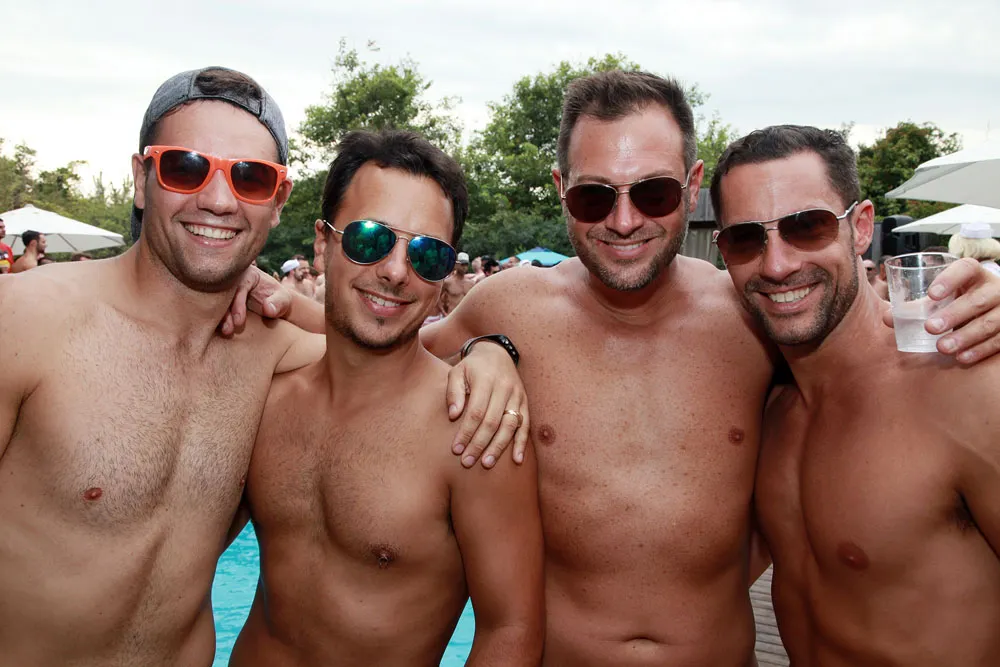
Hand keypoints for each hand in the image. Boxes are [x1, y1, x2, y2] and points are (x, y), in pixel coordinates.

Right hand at [218, 267, 294, 336]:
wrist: (271, 306)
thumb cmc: (278, 300)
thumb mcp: (284, 300)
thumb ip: (279, 303)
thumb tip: (268, 309)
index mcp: (247, 274)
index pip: (239, 285)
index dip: (238, 304)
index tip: (240, 321)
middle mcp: (232, 279)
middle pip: (222, 292)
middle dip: (224, 312)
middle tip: (228, 330)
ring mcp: (223, 289)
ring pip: (214, 300)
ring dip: (218, 317)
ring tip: (225, 332)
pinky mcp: (218, 299)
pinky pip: (212, 307)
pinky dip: (214, 317)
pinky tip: (217, 330)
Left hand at [446, 341, 528, 468]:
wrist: (497, 353)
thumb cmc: (472, 367)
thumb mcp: (457, 372)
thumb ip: (453, 392)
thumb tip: (454, 415)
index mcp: (486, 380)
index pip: (476, 412)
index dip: (466, 432)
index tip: (456, 449)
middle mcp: (504, 388)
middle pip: (492, 422)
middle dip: (479, 444)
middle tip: (467, 462)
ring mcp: (517, 396)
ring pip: (510, 426)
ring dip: (499, 447)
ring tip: (487, 463)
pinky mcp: (525, 402)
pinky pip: (525, 426)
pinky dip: (521, 443)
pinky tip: (517, 460)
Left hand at [882, 257, 999, 362]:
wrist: (994, 308)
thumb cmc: (959, 299)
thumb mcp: (943, 297)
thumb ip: (917, 305)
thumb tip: (888, 318)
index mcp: (973, 274)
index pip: (966, 269)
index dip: (949, 279)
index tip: (931, 294)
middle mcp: (993, 288)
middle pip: (977, 300)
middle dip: (954, 315)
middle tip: (930, 328)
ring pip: (990, 323)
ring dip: (965, 336)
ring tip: (942, 347)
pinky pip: (999, 340)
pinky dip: (980, 350)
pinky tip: (962, 357)